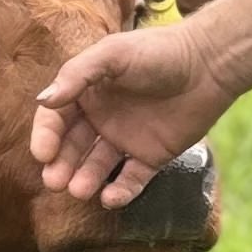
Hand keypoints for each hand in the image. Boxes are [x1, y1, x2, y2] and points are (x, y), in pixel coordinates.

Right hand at [32, 22, 222, 206]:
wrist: (208, 65)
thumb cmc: (158, 52)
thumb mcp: (113, 54)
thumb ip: (77, 75)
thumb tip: (43, 100)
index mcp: (87, 92)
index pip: (56, 119)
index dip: (46, 136)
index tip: (43, 154)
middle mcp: (102, 118)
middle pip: (72, 147)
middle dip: (61, 165)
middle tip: (55, 183)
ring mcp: (126, 139)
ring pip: (97, 167)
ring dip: (85, 179)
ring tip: (79, 191)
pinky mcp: (151, 157)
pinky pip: (131, 180)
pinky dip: (120, 192)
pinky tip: (110, 199)